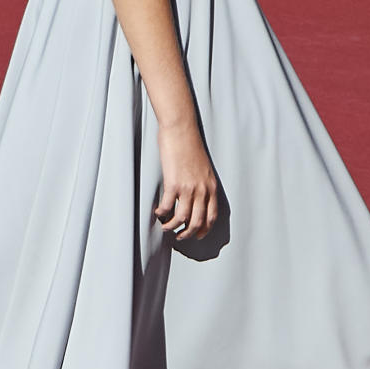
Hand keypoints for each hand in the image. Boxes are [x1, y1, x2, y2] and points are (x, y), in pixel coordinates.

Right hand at [155, 120, 218, 240]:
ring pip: (182, 218)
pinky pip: (168, 207)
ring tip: (165, 227)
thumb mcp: (204, 168)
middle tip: (179, 237)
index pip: (211, 216)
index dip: (204, 230)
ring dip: (172, 227)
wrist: (182, 131)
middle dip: (188, 233)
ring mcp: (188, 188)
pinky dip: (161, 214)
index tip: (197, 236)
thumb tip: (196, 197)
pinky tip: (157, 213)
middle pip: (197, 222)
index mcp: (211, 187)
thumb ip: (202, 184)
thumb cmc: (190, 146)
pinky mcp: (173, 184)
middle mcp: (202, 190)